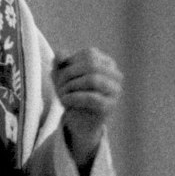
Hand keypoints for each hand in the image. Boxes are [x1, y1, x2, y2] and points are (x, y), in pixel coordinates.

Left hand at [51, 47, 122, 169]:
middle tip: (58, 85)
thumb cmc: (72, 93)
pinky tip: (65, 101)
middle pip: (91, 65)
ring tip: (62, 94)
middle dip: (69, 73)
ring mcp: (116, 91)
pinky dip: (74, 98)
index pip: (89, 54)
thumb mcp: (62, 76)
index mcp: (107, 63)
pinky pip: (92, 98)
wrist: (79, 121)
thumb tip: (60, 54)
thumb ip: (60, 63)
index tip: (59, 73)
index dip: (71, 61)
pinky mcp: (110, 106)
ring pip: (93, 79)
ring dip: (71, 86)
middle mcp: (116, 75)